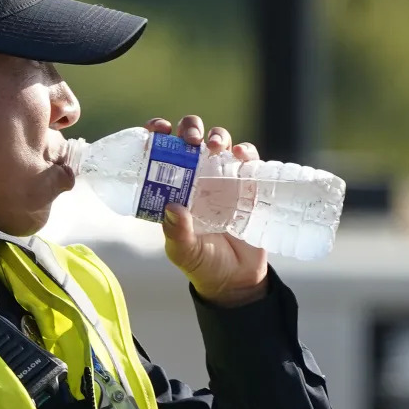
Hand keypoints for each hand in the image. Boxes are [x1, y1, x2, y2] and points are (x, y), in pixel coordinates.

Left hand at [147, 116, 268, 306]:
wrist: (236, 279)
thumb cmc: (202, 263)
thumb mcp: (183, 252)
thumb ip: (176, 233)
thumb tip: (173, 208)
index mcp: (173, 187)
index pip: (162, 151)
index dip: (158, 134)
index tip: (159, 130)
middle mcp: (197, 177)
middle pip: (192, 138)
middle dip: (190, 128)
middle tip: (190, 139)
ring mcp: (223, 178)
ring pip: (220, 141)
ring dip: (217, 135)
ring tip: (214, 146)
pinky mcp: (249, 184)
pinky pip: (249, 159)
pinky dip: (245, 150)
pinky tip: (240, 154)